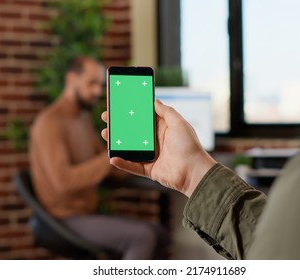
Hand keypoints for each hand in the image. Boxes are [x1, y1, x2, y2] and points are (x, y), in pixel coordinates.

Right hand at [101, 100, 215, 196]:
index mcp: (163, 129)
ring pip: (129, 148)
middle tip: (106, 117)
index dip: (131, 112)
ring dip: (116, 142)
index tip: (119, 105)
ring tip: (105, 134)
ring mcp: (152, 156)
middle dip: (119, 125)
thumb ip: (166, 111)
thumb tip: (154, 101)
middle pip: (133, 132)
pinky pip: (132, 166)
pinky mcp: (149, 170)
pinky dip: (122, 163)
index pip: (143, 118)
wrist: (194, 171)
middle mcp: (156, 141)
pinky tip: (112, 158)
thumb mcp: (179, 123)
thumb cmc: (189, 145)